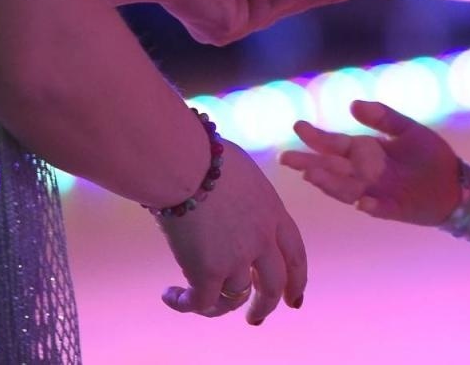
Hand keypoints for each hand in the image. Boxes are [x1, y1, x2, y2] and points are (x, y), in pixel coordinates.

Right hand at [157, 141, 306, 324]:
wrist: (184, 162)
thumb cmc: (204, 153)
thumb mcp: (240, 170)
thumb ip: (243, 191)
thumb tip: (226, 191)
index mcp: (273, 212)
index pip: (295, 253)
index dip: (297, 279)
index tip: (295, 298)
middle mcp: (262, 239)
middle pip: (274, 284)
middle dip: (267, 304)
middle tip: (257, 317)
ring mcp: (237, 257)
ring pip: (236, 297)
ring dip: (221, 308)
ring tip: (204, 307)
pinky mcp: (209, 271)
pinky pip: (202, 302)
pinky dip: (186, 303)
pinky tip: (171, 295)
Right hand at [278, 100, 460, 224]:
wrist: (455, 183)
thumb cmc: (430, 154)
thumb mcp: (408, 129)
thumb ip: (383, 117)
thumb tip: (352, 103)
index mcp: (366, 152)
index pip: (335, 145)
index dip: (317, 137)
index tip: (298, 126)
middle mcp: (365, 174)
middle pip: (332, 169)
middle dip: (309, 163)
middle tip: (287, 158)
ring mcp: (376, 192)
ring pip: (347, 189)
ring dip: (330, 185)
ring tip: (311, 175)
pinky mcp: (393, 209)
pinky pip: (379, 208)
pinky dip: (371, 206)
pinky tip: (363, 202)